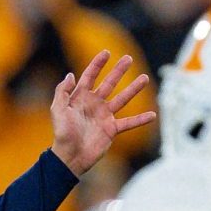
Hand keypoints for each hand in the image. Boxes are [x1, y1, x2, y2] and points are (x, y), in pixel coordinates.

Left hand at [50, 51, 153, 177]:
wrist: (69, 157)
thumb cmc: (62, 135)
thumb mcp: (58, 111)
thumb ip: (62, 92)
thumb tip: (71, 74)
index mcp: (80, 98)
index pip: (90, 77)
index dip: (97, 64)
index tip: (106, 52)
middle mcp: (94, 105)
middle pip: (109, 83)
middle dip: (119, 71)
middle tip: (129, 58)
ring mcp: (104, 116)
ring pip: (122, 99)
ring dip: (133, 89)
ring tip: (144, 78)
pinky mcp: (111, 129)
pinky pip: (129, 122)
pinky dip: (140, 119)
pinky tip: (152, 115)